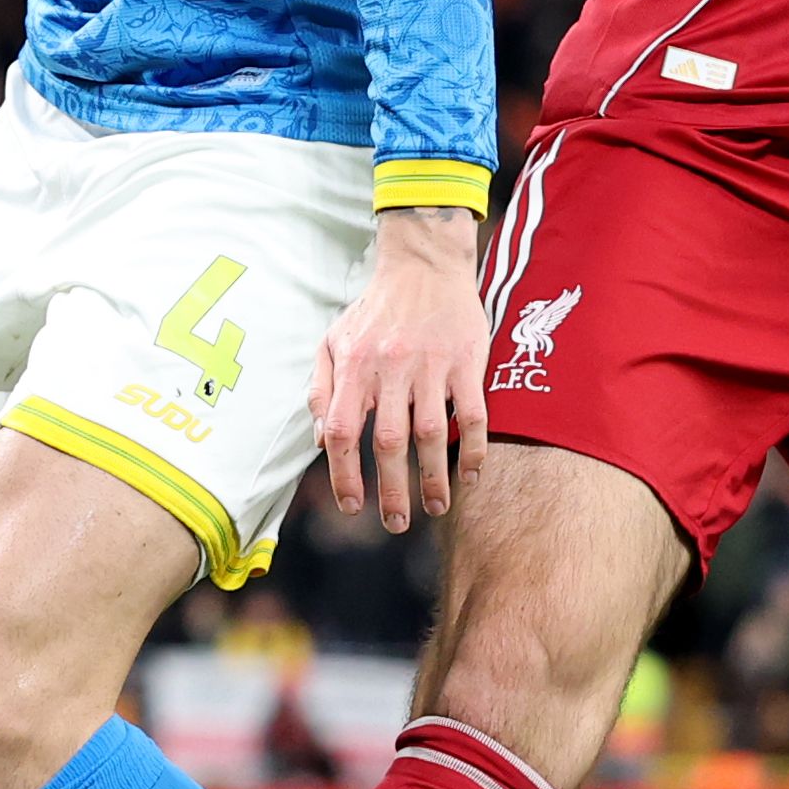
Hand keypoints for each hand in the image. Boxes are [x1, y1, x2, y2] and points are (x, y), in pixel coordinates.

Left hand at [310, 207, 489, 530]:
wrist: (424, 264)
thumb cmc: (375, 308)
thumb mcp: (333, 340)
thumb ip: (320, 388)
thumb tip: (317, 438)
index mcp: (353, 366)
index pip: (339, 431)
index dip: (342, 473)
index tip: (352, 504)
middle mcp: (389, 369)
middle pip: (386, 442)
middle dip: (391, 490)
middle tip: (396, 524)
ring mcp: (430, 366)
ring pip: (430, 435)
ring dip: (432, 478)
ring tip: (434, 508)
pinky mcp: (466, 362)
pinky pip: (471, 415)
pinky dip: (471, 448)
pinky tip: (469, 474)